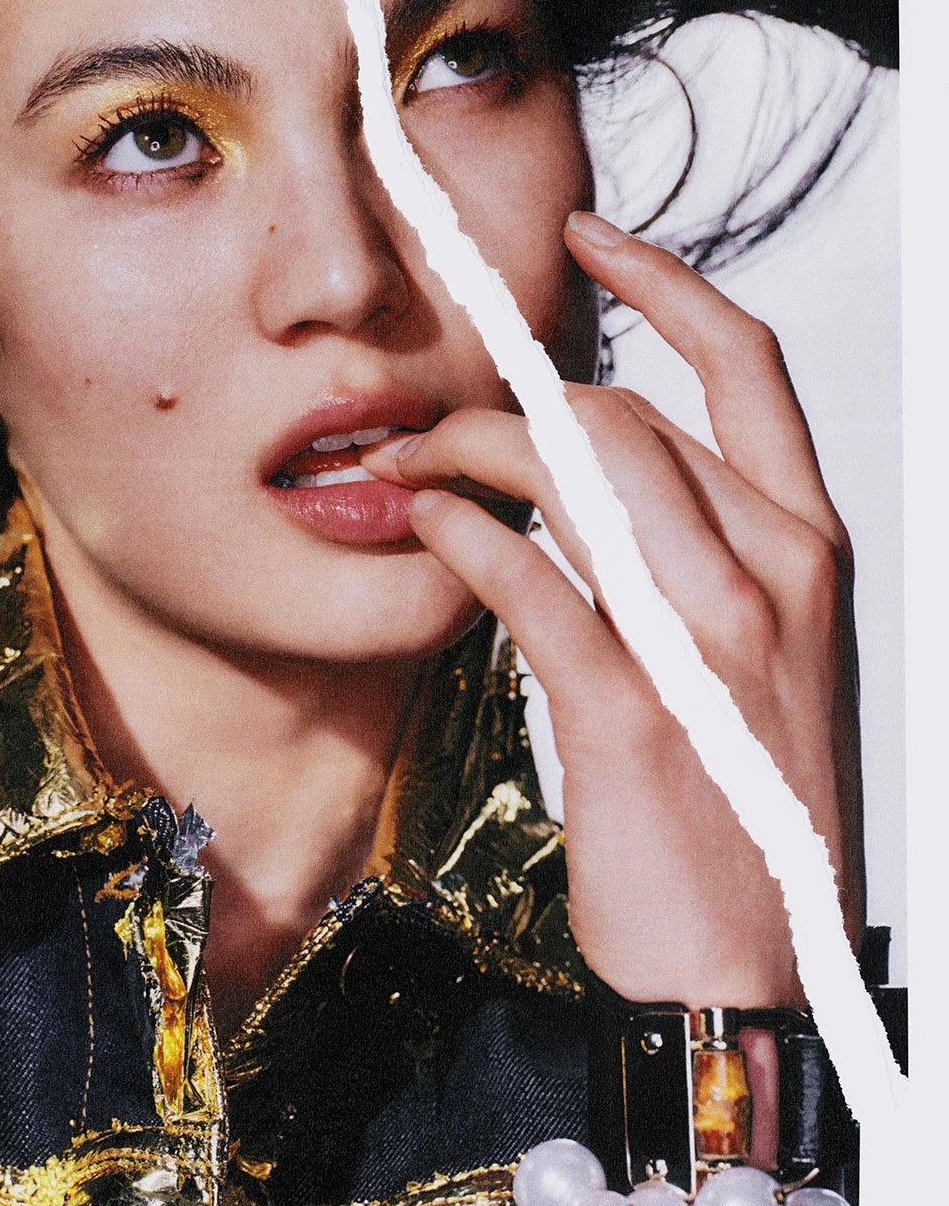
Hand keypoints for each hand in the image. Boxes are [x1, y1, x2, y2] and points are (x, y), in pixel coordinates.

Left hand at [362, 210, 864, 1008]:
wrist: (743, 967)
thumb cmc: (740, 806)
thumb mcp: (756, 657)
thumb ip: (696, 551)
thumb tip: (593, 464)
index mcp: (807, 549)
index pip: (747, 364)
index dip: (664, 280)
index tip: (590, 238)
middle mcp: (770, 573)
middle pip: (620, 411)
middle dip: (497, 401)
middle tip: (418, 430)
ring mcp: (706, 640)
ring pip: (571, 465)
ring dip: (459, 451)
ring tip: (399, 471)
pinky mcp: (630, 709)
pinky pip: (529, 575)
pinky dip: (459, 533)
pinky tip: (422, 530)